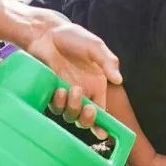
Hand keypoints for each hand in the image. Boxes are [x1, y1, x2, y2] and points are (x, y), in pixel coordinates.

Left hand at [28, 16, 120, 130]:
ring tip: (69, 89)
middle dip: (87, 119)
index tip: (103, 133)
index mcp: (96, 86)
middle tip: (87, 107)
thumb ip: (108, 61)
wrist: (46, 33)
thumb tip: (119, 79)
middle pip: (85, 119)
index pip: (102, 111)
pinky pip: (54, 106)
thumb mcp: (95, 46)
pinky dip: (58, 102)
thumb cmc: (73, 37)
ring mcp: (65, 94)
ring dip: (71, 107)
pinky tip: (58, 89)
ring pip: (69, 115)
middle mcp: (82, 94)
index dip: (103, 125)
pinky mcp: (50, 92)